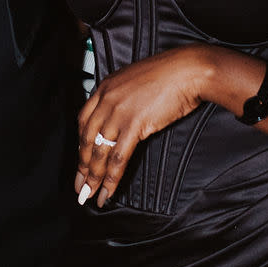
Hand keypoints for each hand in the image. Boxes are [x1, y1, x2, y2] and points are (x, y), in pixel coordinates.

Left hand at [76, 46, 213, 207]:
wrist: (188, 70)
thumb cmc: (169, 75)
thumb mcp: (135, 82)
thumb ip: (122, 99)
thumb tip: (119, 120)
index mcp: (105, 87)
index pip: (83, 122)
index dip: (80, 146)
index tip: (81, 162)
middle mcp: (107, 99)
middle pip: (86, 139)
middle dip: (82, 167)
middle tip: (79, 187)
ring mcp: (119, 112)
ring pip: (99, 152)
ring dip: (93, 178)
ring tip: (89, 195)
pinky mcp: (135, 125)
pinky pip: (118, 157)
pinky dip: (111, 179)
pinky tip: (108, 191)